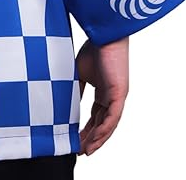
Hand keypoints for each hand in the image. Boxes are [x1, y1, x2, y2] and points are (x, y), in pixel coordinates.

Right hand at [75, 35, 128, 155]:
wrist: (103, 34)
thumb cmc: (93, 48)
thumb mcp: (79, 72)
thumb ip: (76, 87)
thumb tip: (64, 102)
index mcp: (103, 91)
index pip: (95, 116)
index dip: (86, 129)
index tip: (75, 139)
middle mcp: (112, 96)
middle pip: (102, 124)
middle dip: (91, 138)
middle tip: (80, 150)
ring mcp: (117, 96)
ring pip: (109, 125)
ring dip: (98, 139)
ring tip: (87, 150)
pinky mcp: (120, 94)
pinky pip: (113, 117)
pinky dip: (104, 130)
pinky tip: (96, 139)